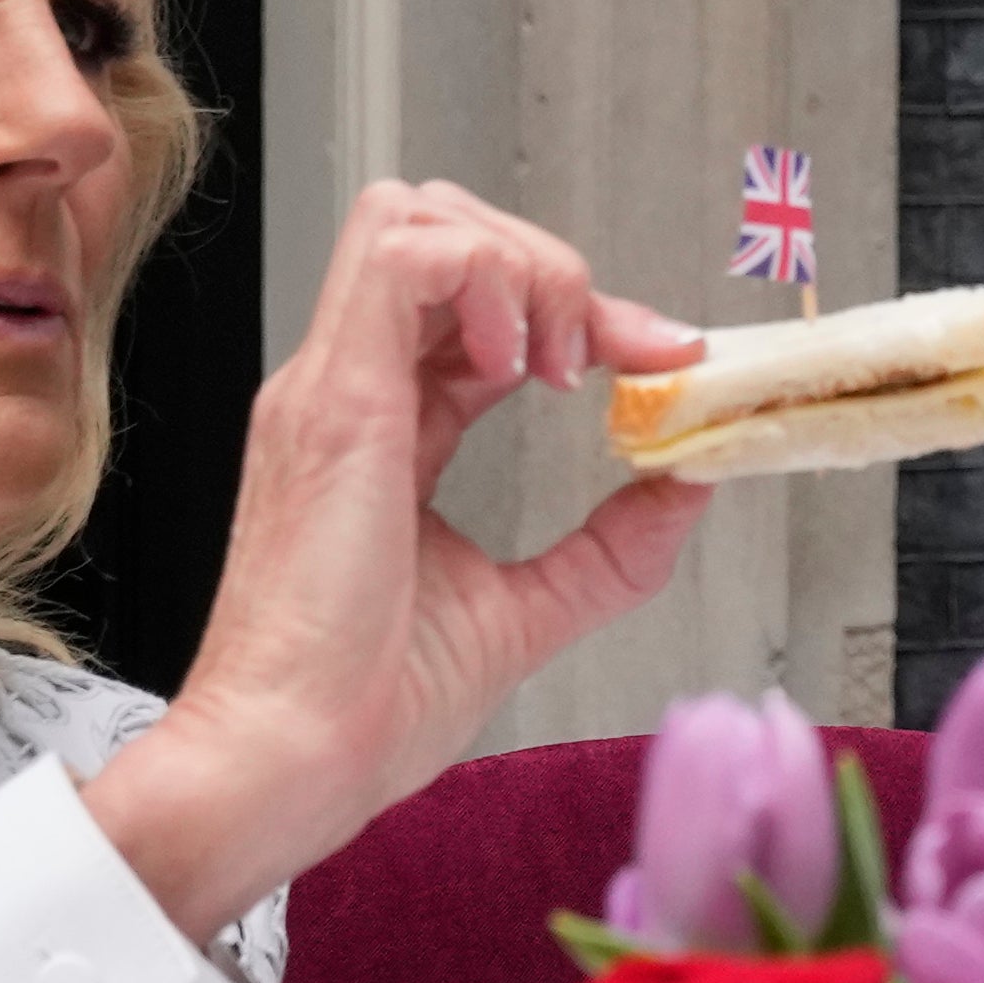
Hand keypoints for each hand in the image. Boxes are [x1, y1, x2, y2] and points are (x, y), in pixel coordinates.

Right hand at [84, 179, 711, 939]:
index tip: (663, 362)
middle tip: (614, 358)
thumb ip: (609, 545)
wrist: (295, 765)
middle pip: (441, 227)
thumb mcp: (526, 609)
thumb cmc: (368, 708)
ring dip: (517, 263)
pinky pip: (402, 258)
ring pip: (414, 217)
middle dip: (550, 266)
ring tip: (559, 363)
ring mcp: (331, 388)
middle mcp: (348, 391)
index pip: (478, 309)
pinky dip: (484, 280)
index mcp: (382, 429)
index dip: (577, 312)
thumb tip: (687, 482)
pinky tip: (521, 367)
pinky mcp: (332, 403)